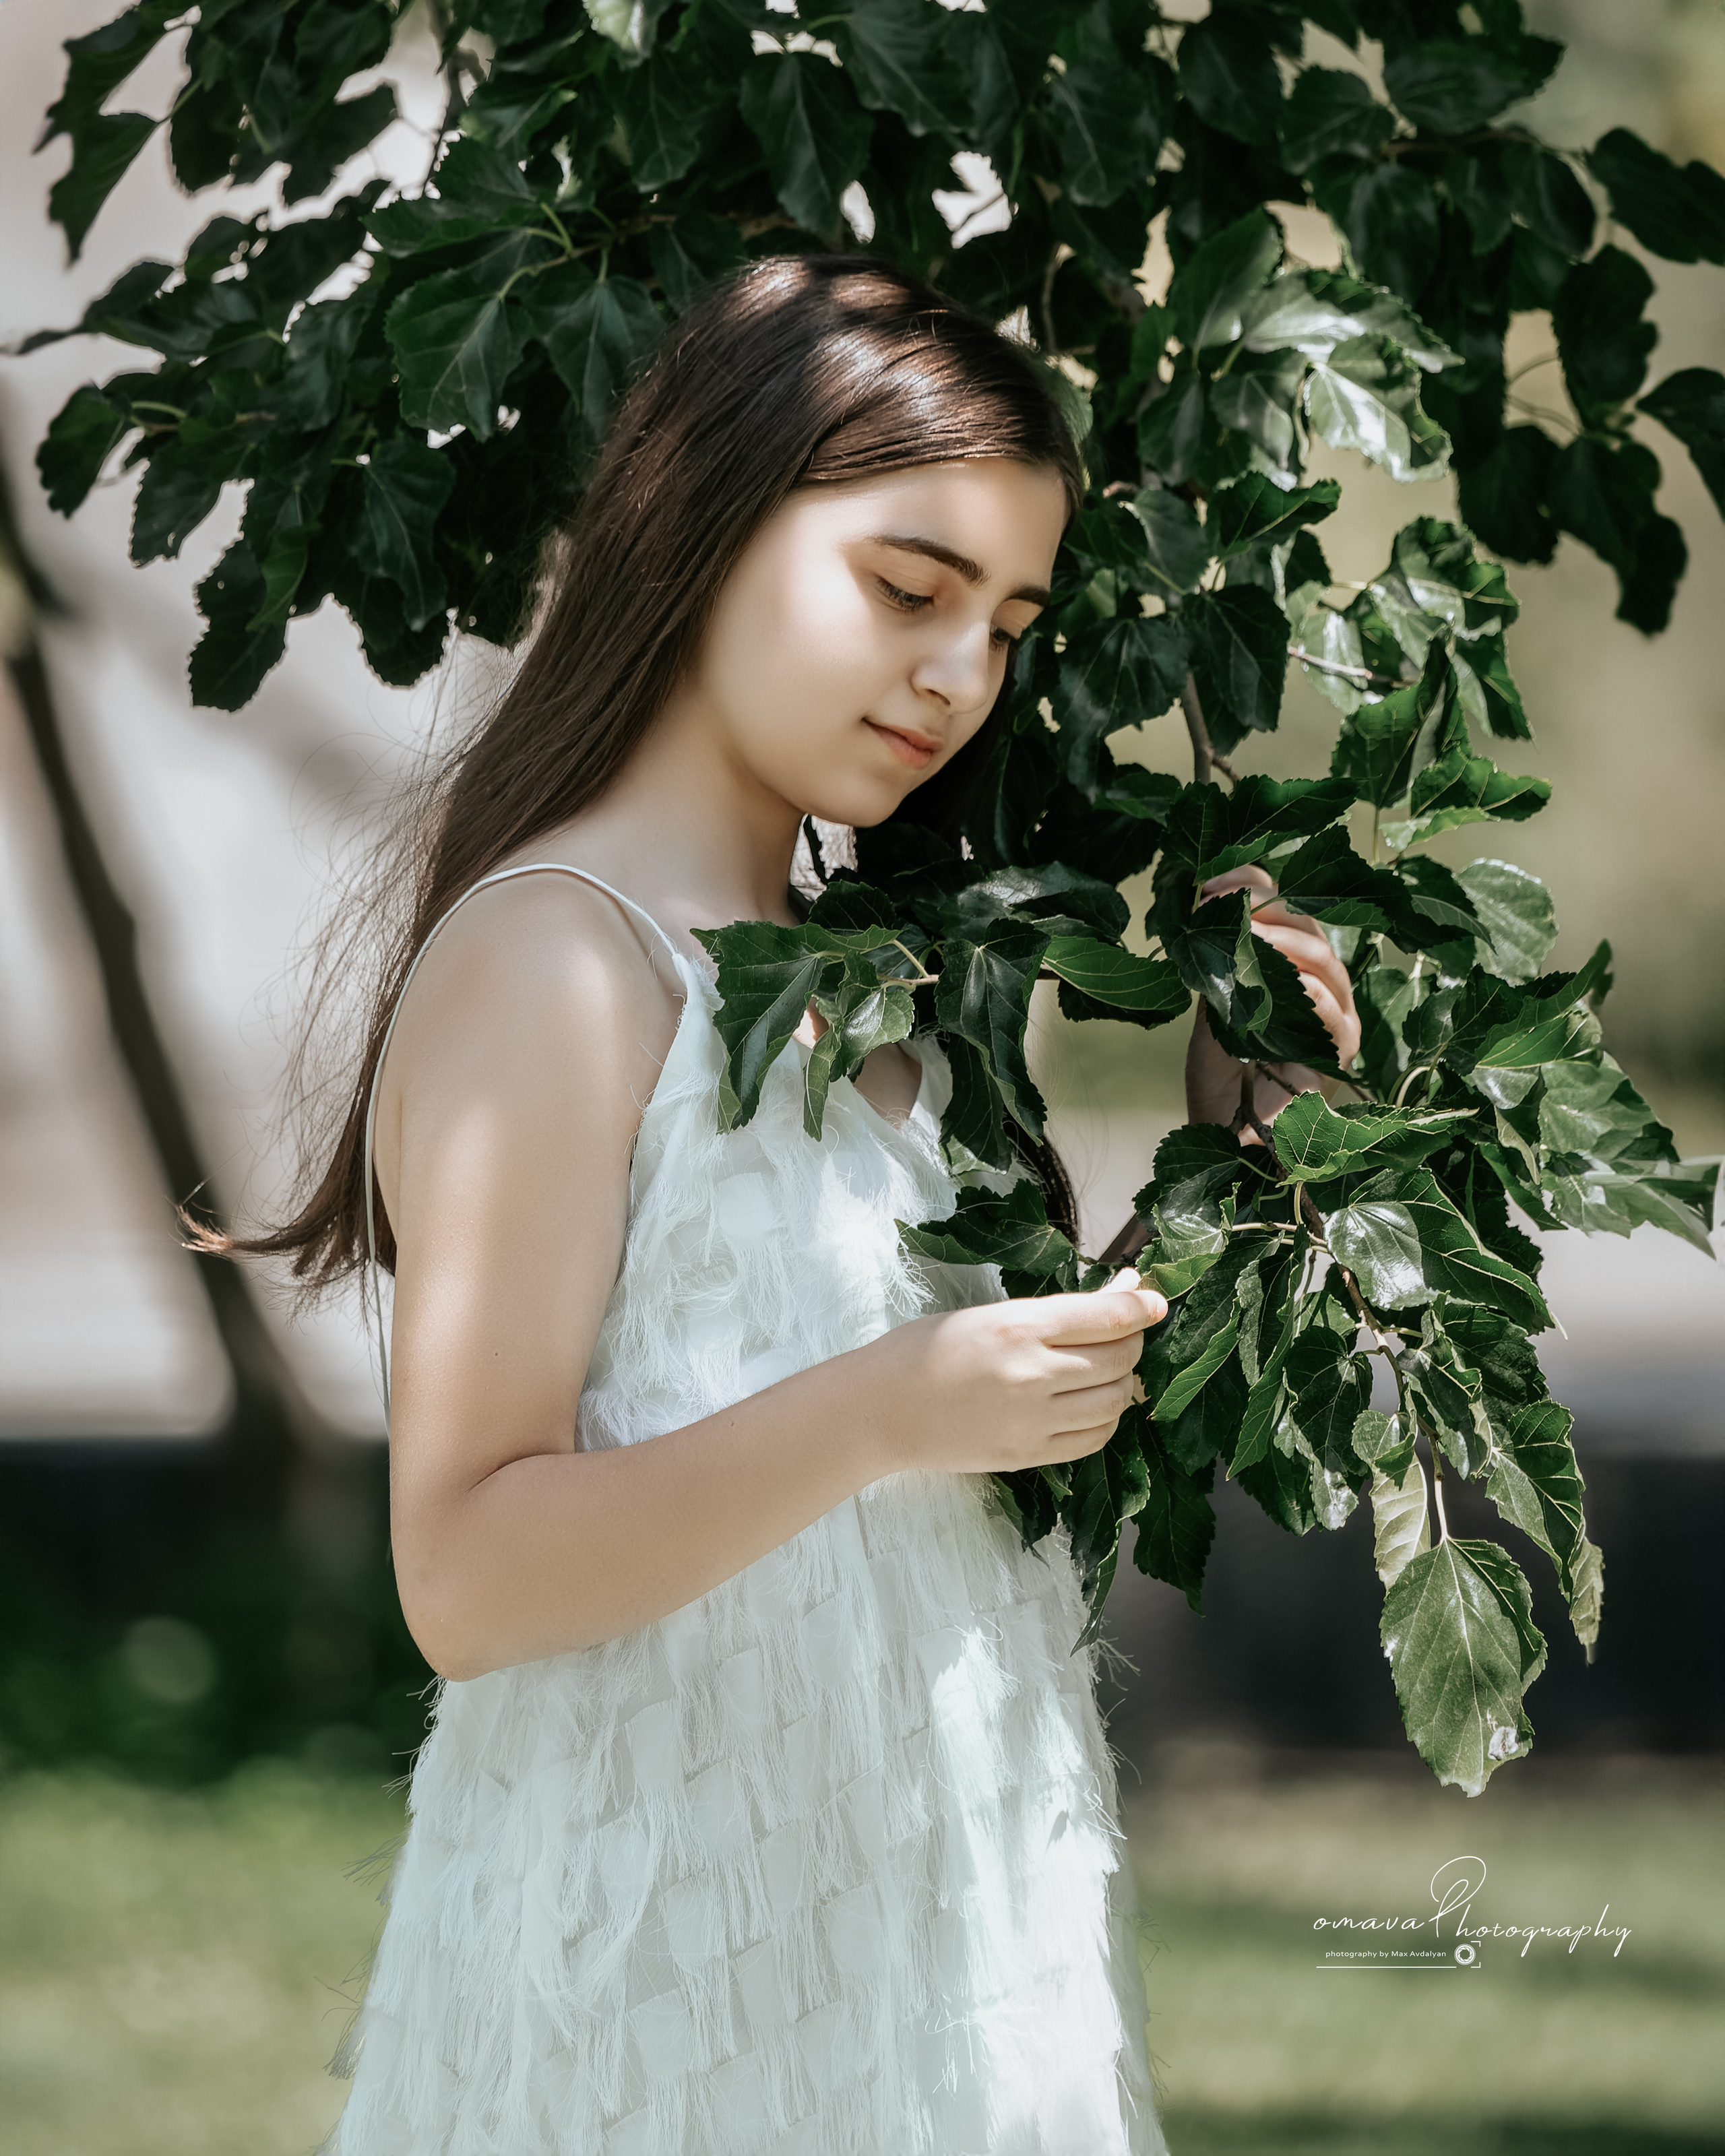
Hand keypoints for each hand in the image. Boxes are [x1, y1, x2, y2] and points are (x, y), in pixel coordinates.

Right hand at [864, 1270, 1166, 1476]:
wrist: (880, 1410)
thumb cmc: (923, 1351)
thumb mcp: (985, 1314)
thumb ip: (1049, 1313)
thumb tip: (1114, 1298)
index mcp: (1018, 1327)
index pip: (1107, 1317)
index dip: (1141, 1305)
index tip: (1154, 1300)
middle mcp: (1032, 1373)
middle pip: (1119, 1358)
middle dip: (1133, 1340)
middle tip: (1126, 1329)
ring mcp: (1033, 1420)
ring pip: (1114, 1400)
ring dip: (1123, 1380)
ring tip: (1110, 1367)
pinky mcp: (1028, 1454)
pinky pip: (1093, 1439)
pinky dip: (1106, 1419)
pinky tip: (1094, 1404)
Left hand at [1184, 863, 1361, 1135]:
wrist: (1225, 1135)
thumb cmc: (1220, 1073)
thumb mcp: (1212, 1007)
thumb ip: (1216, 964)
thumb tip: (1202, 906)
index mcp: (1290, 968)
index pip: (1285, 911)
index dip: (1253, 888)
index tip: (1211, 882)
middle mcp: (1319, 988)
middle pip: (1310, 931)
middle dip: (1269, 910)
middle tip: (1227, 905)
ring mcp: (1335, 1021)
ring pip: (1327, 967)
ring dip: (1290, 946)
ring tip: (1253, 933)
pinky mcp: (1340, 1058)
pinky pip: (1339, 1021)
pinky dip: (1319, 1000)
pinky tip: (1297, 987)